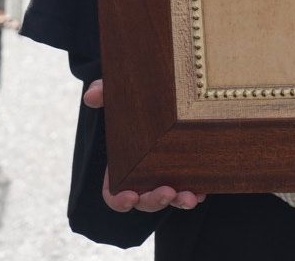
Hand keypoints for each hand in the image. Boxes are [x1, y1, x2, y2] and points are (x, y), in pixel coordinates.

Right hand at [84, 81, 206, 211]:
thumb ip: (102, 93)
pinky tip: (202, 190)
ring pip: (168, 198)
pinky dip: (195, 193)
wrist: (162, 94)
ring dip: (178, 201)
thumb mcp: (117, 95)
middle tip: (166, 192)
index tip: (129, 197)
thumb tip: (91, 96)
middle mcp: (141, 176)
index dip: (119, 201)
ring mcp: (163, 176)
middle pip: (144, 200)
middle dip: (155, 201)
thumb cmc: (133, 101)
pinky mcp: (183, 172)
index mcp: (120, 166)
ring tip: (190, 197)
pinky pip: (188, 189)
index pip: (113, 194)